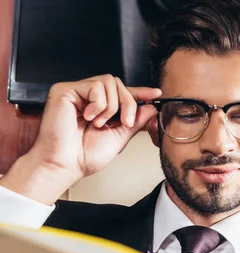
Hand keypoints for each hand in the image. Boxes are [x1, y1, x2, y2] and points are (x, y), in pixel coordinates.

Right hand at [34, 74, 161, 178]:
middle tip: (125, 123)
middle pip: (119, 84)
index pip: (122, 93)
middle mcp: (86, 97)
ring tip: (99, 123)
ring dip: (112, 106)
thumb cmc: (85, 156)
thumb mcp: (119, 137)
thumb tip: (151, 107)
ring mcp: (76, 92)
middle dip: (128, 103)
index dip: (140, 92)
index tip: (157, 94)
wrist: (66, 165)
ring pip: (109, 82)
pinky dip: (99, 104)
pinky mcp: (65, 90)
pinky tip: (89, 117)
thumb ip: (134, 121)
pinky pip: (95, 86)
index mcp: (99, 107)